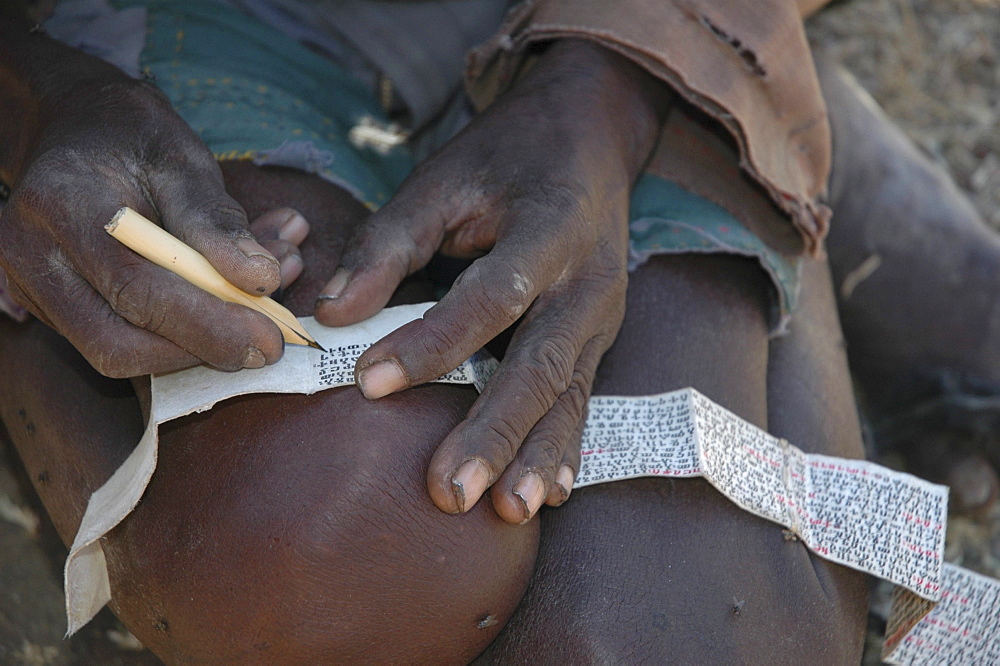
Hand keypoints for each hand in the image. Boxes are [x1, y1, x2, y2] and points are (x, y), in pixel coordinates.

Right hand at [0, 34, 303, 376]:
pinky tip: (223, 305)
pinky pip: (118, 339)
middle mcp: (31, 255)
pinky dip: (180, 335)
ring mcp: (30, 287)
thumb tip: (263, 279)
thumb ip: (218, 221)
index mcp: (62, 204)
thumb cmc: (131, 137)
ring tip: (256, 311)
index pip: (136, 287)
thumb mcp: (181, 160)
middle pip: (118, 341)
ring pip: (117, 352)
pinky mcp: (49, 307)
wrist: (75, 129)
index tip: (269, 340)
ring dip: (196, 347)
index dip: (208, 324)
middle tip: (267, 343)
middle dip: (201, 350)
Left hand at [315, 40, 671, 522]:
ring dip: (537, 454)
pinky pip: (583, 398)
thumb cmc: (507, 157)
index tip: (367, 382)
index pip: (490, 297)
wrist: (589, 138)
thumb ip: (389, 242)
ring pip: (569, 394)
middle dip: (495, 429)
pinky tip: (548, 494)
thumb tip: (331, 313)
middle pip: (540, 363)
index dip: (431, 342)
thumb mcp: (446, 178)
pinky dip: (566, 448)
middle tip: (449, 491)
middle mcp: (586, 281)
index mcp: (550, 229)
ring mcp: (601, 316)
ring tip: (507, 510)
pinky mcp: (598, 338)